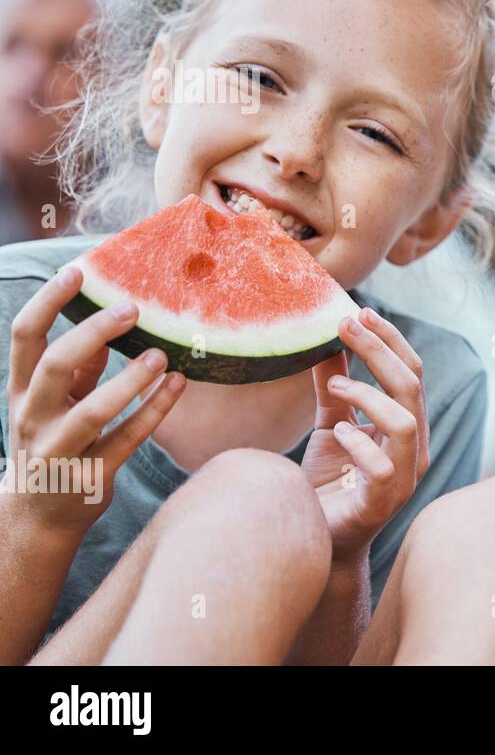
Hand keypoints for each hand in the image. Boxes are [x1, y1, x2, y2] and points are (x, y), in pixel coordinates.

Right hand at [3, 266, 185, 535]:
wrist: (37, 518)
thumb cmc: (52, 442)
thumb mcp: (53, 403)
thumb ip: (76, 368)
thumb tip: (103, 329)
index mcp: (20, 392)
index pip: (25, 336)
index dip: (48, 301)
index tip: (77, 271)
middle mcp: (33, 418)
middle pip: (55, 366)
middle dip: (93, 333)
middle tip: (133, 308)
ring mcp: (60, 449)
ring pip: (92, 410)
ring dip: (130, 380)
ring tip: (161, 355)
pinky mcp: (92, 474)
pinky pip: (127, 439)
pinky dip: (155, 410)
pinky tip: (179, 384)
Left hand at [300, 307, 429, 563]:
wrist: (319, 541)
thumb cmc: (329, 484)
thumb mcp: (330, 425)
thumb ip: (333, 388)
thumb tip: (325, 341)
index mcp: (405, 425)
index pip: (410, 372)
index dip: (389, 340)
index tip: (360, 312)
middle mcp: (413, 447)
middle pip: (411, 387)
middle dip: (380, 351)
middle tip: (346, 325)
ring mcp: (404, 476)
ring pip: (404, 422)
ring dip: (369, 395)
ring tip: (336, 386)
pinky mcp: (384, 502)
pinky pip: (382, 466)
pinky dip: (360, 443)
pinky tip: (338, 432)